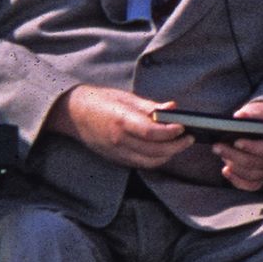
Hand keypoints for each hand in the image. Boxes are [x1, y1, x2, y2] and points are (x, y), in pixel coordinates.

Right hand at [48, 85, 191, 168]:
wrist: (73, 114)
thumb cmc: (101, 101)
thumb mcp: (126, 97)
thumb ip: (151, 106)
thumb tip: (173, 108)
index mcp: (121, 121)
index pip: (151, 133)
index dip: (171, 132)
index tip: (183, 126)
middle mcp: (118, 140)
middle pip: (154, 151)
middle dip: (176, 146)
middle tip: (189, 137)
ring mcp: (116, 153)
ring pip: (150, 161)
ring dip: (168, 155)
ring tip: (179, 143)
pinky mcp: (116, 159)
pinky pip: (141, 163)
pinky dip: (156, 159)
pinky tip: (164, 149)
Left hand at [215, 100, 262, 191]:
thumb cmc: (262, 119)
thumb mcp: (259, 110)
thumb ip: (250, 113)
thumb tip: (238, 117)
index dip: (252, 147)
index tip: (236, 142)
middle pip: (256, 162)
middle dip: (234, 155)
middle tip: (216, 146)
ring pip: (252, 174)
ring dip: (233, 166)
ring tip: (220, 154)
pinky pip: (251, 185)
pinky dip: (237, 180)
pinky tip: (225, 170)